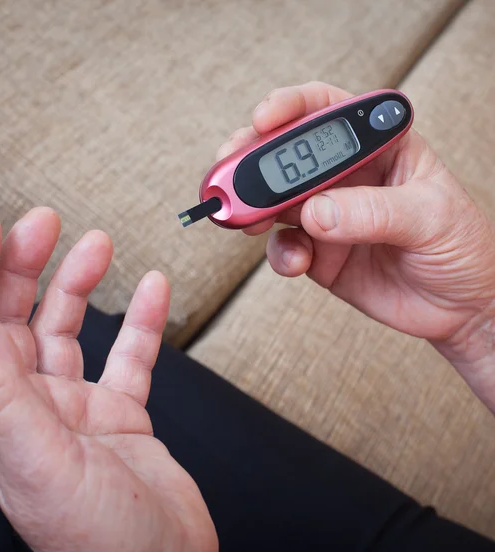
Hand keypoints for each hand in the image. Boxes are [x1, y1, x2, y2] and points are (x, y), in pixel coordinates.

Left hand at [0, 209, 217, 551]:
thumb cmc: (100, 540)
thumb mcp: (40, 463)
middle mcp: (32, 407)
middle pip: (16, 320)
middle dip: (26, 266)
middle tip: (44, 221)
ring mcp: (78, 409)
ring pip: (70, 331)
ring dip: (80, 285)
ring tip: (98, 243)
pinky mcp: (120, 413)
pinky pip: (129, 356)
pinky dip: (140, 321)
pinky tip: (152, 290)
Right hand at [220, 81, 494, 411]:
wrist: (460, 307)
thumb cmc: (461, 248)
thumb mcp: (431, 218)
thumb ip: (373, 212)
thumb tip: (315, 213)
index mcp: (380, 147)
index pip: (329, 111)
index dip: (292, 107)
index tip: (265, 118)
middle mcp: (347, 177)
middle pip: (287, 154)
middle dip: (251, 158)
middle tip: (228, 171)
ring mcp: (328, 214)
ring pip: (276, 201)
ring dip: (254, 208)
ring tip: (244, 219)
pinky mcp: (318, 252)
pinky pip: (285, 246)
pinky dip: (280, 254)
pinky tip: (296, 262)